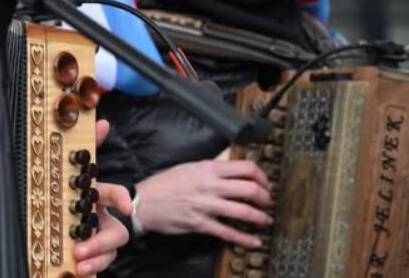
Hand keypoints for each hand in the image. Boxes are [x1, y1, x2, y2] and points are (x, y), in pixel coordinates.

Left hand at [72, 119, 130, 275]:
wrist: (63, 214)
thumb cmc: (76, 190)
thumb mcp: (79, 168)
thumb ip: (90, 144)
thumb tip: (101, 121)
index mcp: (99, 197)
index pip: (118, 195)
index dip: (122, 199)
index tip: (126, 206)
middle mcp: (103, 219)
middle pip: (115, 234)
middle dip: (101, 242)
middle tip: (80, 249)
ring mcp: (99, 238)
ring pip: (108, 253)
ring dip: (96, 260)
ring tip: (78, 264)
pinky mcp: (91, 254)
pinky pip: (96, 265)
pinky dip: (89, 269)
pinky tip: (75, 271)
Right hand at [135, 158, 272, 246]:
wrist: (143, 202)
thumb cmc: (164, 184)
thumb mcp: (188, 168)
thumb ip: (211, 170)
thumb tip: (234, 174)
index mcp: (207, 168)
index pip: (246, 167)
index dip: (262, 177)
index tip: (265, 184)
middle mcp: (209, 185)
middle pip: (250, 189)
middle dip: (265, 198)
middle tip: (267, 203)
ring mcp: (205, 205)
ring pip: (244, 211)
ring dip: (260, 218)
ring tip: (265, 221)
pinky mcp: (200, 224)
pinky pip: (228, 233)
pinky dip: (245, 239)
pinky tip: (254, 242)